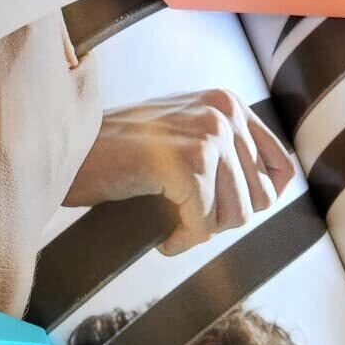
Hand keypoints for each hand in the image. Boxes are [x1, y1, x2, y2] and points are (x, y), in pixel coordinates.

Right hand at [65, 89, 294, 254]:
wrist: (64, 149)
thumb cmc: (116, 154)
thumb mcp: (181, 139)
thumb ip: (224, 155)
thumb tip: (269, 195)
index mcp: (228, 103)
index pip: (281, 169)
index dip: (257, 202)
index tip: (222, 212)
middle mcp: (224, 112)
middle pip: (261, 199)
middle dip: (224, 218)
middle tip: (185, 216)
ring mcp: (208, 134)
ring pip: (237, 216)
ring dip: (202, 230)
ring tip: (171, 222)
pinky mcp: (188, 163)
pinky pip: (204, 226)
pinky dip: (181, 240)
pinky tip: (161, 235)